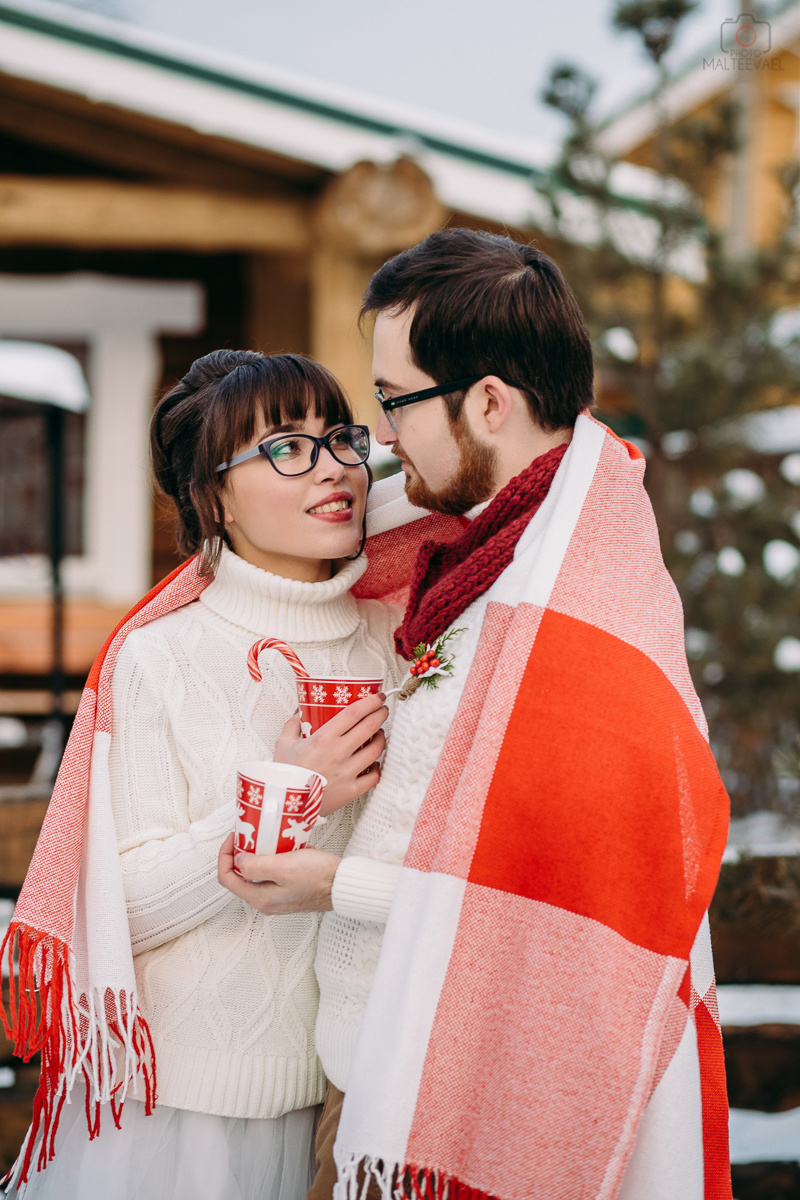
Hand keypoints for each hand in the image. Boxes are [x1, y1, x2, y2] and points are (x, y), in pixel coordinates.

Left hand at [217, 832, 339, 914]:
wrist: (342, 885)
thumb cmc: (318, 876)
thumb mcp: (284, 866)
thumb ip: (255, 866)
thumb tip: (237, 861)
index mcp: (259, 897)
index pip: (226, 877)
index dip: (225, 854)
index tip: (236, 837)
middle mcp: (265, 901)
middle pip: (239, 875)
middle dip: (241, 852)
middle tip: (251, 835)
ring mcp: (276, 897)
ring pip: (256, 873)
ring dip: (258, 854)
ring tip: (268, 839)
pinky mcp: (286, 890)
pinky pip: (271, 873)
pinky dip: (273, 858)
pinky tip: (285, 848)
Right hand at [273, 692, 387, 814]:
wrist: (285, 805)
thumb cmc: (285, 776)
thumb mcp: (284, 744)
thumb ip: (292, 726)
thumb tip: (299, 715)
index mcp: (323, 739)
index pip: (354, 713)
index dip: (370, 702)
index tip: (377, 697)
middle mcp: (339, 753)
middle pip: (370, 727)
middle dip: (381, 714)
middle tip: (382, 710)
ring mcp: (347, 772)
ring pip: (376, 750)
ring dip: (381, 738)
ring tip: (378, 734)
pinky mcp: (352, 790)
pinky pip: (374, 776)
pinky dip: (377, 767)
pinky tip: (373, 762)